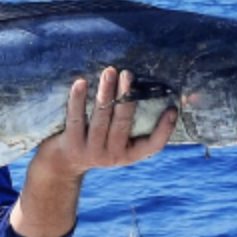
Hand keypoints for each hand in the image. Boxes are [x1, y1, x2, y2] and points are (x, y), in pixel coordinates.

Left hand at [32, 67, 177, 180]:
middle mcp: (112, 155)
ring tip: (110, 72)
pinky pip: (75, 118)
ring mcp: (91, 151)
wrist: (64, 164)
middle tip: (129, 74)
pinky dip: (78, 100)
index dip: (164, 129)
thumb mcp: (119, 141)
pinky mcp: (71, 144)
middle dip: (127, 98)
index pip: (153, 145)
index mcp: (129, 154)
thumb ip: (135, 123)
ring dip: (106, 93)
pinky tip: (81, 82)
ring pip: (100, 119)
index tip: (172, 109)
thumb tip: (159, 95)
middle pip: (123, 124)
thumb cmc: (99, 143)